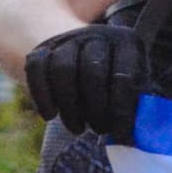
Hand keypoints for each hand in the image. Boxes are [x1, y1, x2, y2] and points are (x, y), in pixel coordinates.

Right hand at [23, 23, 148, 142]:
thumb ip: (135, 108)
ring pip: (62, 69)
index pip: (124, 75)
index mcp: (127, 42)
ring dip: (69, 106)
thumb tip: (132, 138)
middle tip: (98, 130)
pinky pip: (36, 69)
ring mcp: (67, 38)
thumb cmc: (115, 80)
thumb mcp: (133, 86)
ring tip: (78, 128)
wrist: (82, 52)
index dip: (122, 109)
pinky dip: (42, 96)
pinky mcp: (42, 48)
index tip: (120, 134)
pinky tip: (50, 115)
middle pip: (92, 70)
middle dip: (96, 108)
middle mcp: (97, 34)